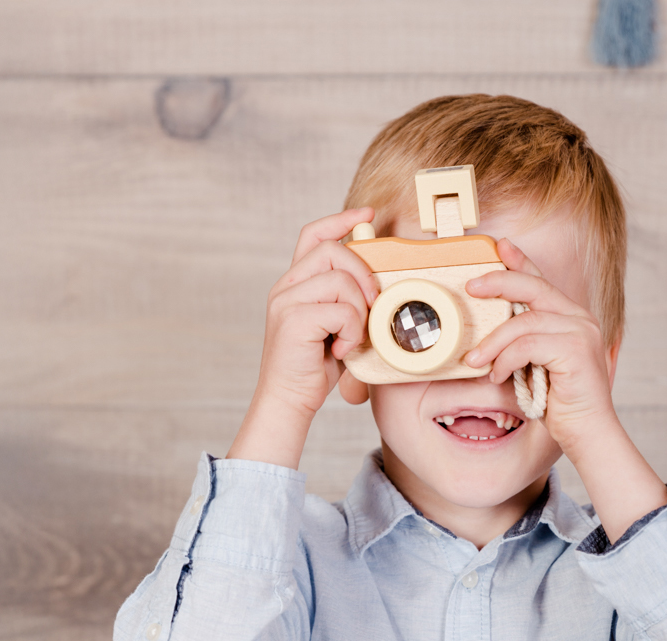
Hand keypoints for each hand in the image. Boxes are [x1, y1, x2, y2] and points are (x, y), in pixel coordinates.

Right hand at [227, 208, 376, 466]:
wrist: (288, 400)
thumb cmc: (315, 367)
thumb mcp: (336, 326)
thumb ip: (348, 301)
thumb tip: (380, 283)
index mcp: (295, 283)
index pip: (313, 235)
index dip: (341, 220)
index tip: (368, 214)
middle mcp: (286, 287)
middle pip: (332, 251)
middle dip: (363, 274)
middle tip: (371, 305)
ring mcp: (286, 301)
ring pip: (340, 280)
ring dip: (359, 311)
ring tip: (352, 337)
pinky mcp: (293, 320)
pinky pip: (341, 309)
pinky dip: (352, 331)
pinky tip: (343, 350)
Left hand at [462, 238, 617, 458]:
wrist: (587, 433)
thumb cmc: (559, 403)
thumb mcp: (535, 364)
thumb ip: (522, 342)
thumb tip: (486, 331)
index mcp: (572, 318)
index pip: (542, 281)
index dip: (521, 261)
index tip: (500, 246)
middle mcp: (580, 319)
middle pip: (534, 287)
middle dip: (499, 283)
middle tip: (471, 287)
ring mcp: (581, 332)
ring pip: (524, 321)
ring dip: (493, 341)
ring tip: (475, 361)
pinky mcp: (576, 350)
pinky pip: (528, 345)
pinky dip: (506, 360)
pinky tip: (497, 376)